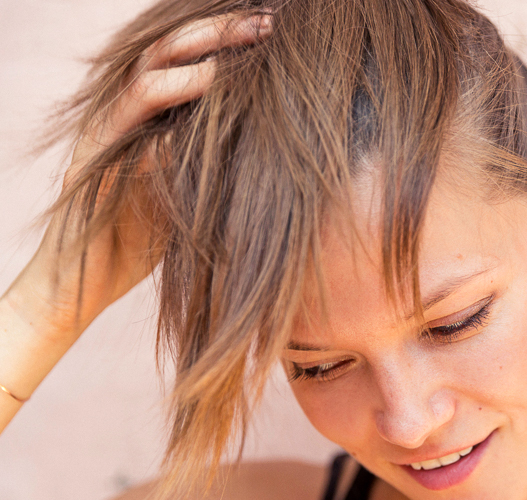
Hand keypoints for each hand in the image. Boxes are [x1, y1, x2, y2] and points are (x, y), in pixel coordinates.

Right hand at [7, 12, 272, 338]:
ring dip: (199, 57)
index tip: (276, 31)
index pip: (188, 58)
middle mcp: (126, 112)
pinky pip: (134, 118)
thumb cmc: (143, 239)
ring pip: (149, 74)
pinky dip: (174, 103)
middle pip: (170, 51)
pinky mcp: (97, 158)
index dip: (229, 40)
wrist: (84, 281)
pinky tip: (211, 92)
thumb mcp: (192, 190)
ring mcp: (108, 130)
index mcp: (150, 115)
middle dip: (220, 32)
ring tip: (245, 47)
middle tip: (267, 23)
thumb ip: (214, 159)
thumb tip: (274, 141)